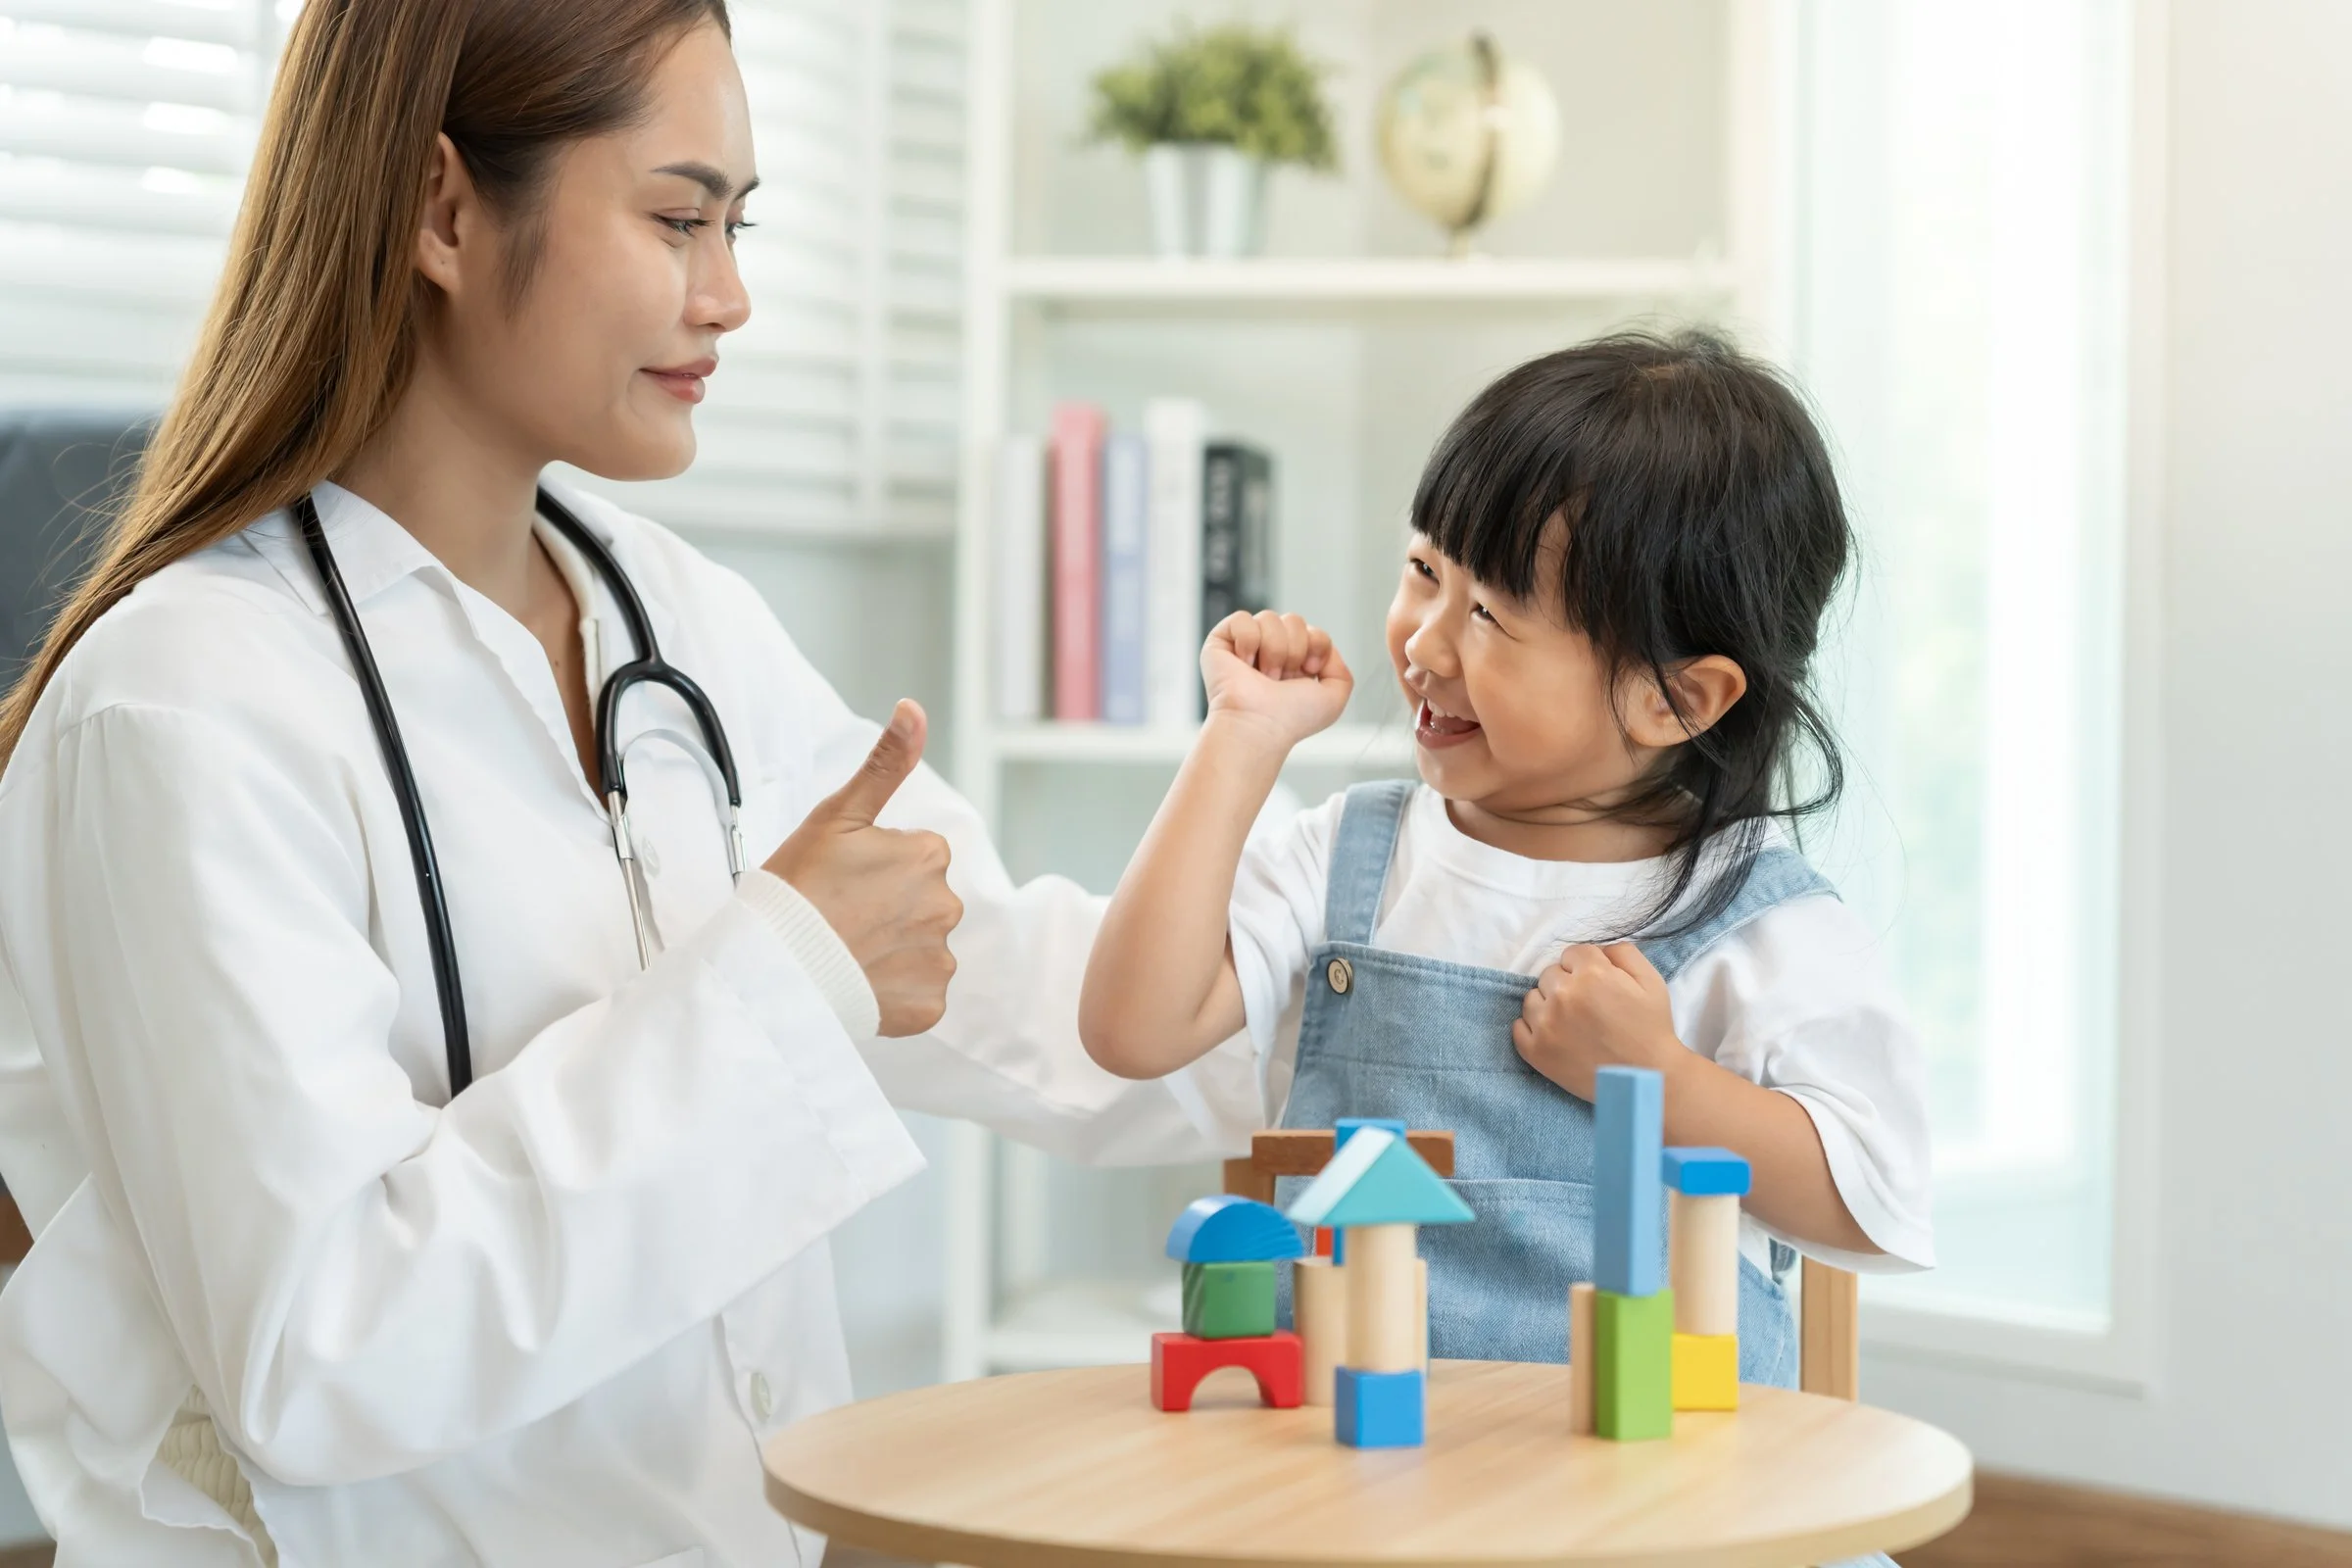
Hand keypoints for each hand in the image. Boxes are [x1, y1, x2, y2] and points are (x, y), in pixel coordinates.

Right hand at [763, 699, 962, 1036]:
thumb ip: (885, 763)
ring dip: (891, 950)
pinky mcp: (929, 1006)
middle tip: (840, 916)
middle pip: (921, 903)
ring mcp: (939, 960)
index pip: (915, 857)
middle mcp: (946, 907)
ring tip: (845, 950)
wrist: (775, 965)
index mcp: (930, 856)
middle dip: (889, 908)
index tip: (842, 879)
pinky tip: (860, 981)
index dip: (875, 867)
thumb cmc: (799, 887)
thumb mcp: (839, 814)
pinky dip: (894, 991)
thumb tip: (914, 709)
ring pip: (920, 948)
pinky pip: (919, 994)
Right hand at [1201, 611, 1353, 748]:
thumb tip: (1320, 646)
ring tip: (1262, 676)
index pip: (1314, 632)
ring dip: (1272, 650)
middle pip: (1293, 620)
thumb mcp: (1334, 697)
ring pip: (1269, 618)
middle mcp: (1271, 652)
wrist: (1260, 724)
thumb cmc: (1291, 718)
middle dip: (1293, 649)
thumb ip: (1340, 670)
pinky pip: (1242, 618)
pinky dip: (1248, 641)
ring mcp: (1246, 646)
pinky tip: (1243, 664)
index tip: (1307, 672)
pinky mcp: (1221, 642)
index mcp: (1295, 663)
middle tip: (1279, 679)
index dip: (1316, 646)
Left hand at [1512, 942, 1683, 1100]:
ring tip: (1571, 1022)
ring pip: (1532, 998)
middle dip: (1567, 984)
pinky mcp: (1535, 1051)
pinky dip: (1532, 1028)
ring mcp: (1545, 1024)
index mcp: (1591, 974)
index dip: (1587, 967)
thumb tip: (1598, 950)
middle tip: (1588, 1006)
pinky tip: (1554, 1035)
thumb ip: (1622, 953)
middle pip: (1551, 974)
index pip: (1573, 953)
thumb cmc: (1651, 1028)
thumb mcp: (1650, 980)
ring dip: (1548, 1004)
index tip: (1598, 985)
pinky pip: (1518, 1027)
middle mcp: (1563, 995)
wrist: (1648, 1078)